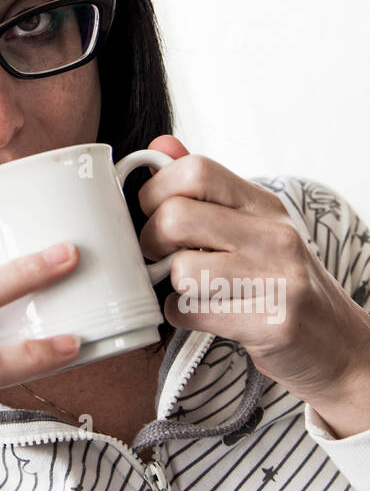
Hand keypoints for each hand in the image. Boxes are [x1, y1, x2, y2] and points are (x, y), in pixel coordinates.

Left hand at [138, 136, 369, 435]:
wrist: (339, 345)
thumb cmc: (281, 283)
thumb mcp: (252, 228)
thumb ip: (205, 190)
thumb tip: (159, 145)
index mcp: (265, 205)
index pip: (196, 170)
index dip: (156, 190)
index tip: (151, 212)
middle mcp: (276, 235)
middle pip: (176, 218)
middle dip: (149, 241)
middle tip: (157, 256)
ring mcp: (278, 279)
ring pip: (181, 270)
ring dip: (168, 285)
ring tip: (187, 288)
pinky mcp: (273, 322)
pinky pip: (192, 312)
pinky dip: (181, 315)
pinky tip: (200, 314)